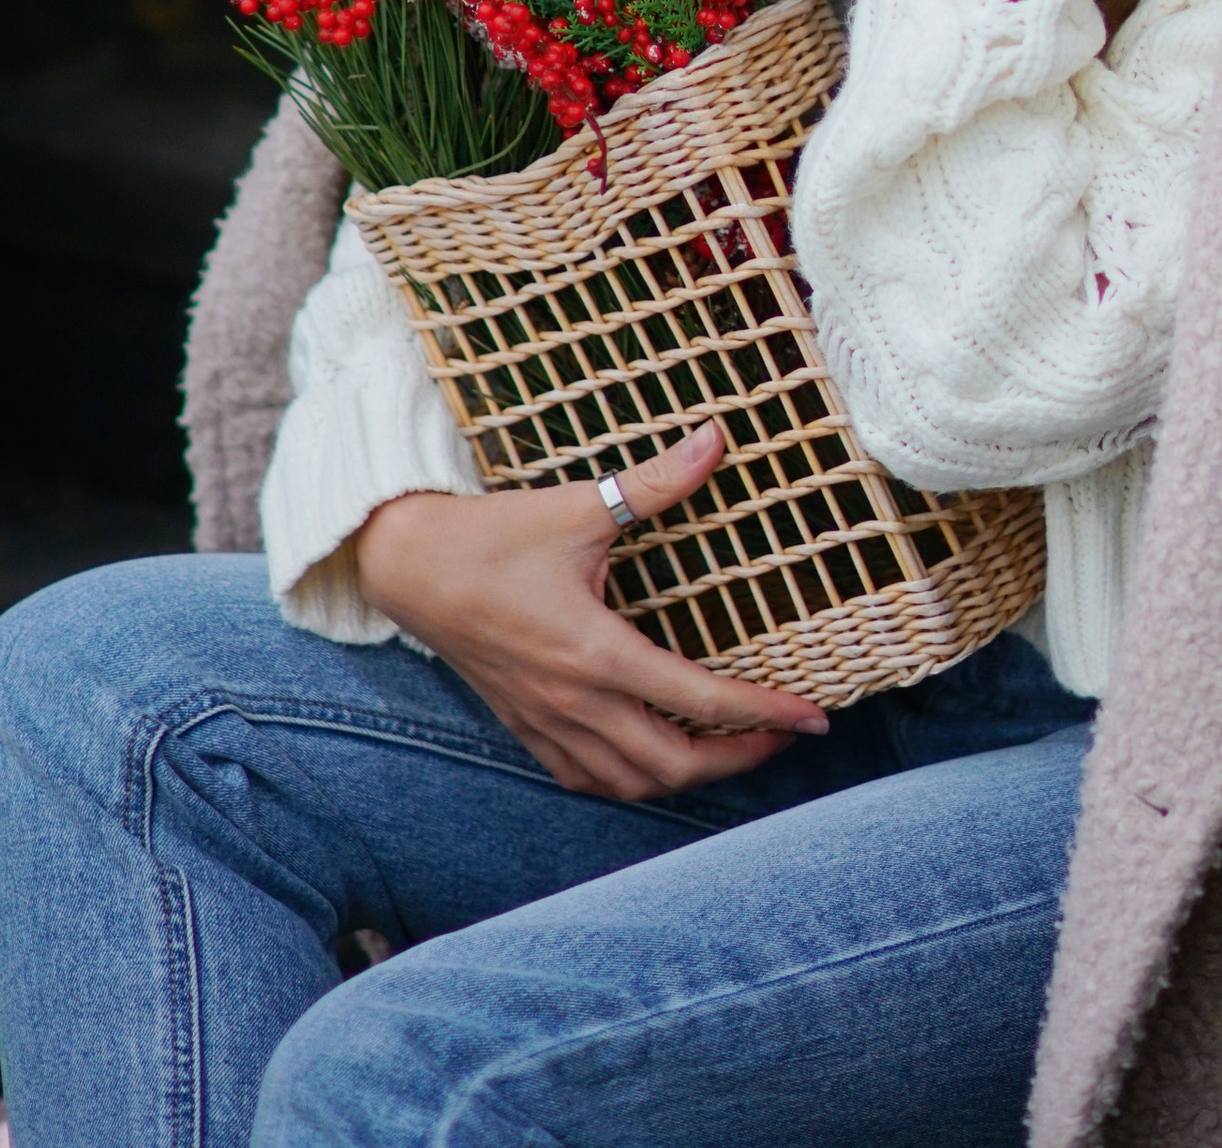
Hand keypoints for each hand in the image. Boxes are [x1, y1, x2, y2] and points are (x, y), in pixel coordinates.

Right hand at [354, 421, 827, 799]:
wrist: (410, 566)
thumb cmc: (493, 537)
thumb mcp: (579, 506)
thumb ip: (653, 483)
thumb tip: (715, 439)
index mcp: (596, 653)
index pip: (699, 702)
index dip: (763, 714)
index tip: (811, 718)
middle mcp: (575, 703)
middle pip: (671, 765)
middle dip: (736, 758)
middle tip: (780, 734)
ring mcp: (546, 724)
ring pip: (629, 783)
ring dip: (685, 775)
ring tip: (728, 748)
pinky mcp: (524, 727)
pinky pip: (586, 778)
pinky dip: (630, 779)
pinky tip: (650, 755)